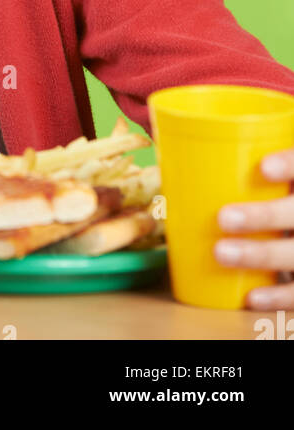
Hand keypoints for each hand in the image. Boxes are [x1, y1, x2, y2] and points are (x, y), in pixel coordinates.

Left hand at [214, 147, 293, 308]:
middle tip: (223, 217)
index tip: (263, 167)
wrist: (293, 233)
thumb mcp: (264, 185)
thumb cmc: (269, 202)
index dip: (289, 165)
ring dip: (259, 254)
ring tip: (220, 252)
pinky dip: (277, 297)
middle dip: (263, 216)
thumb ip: (239, 173)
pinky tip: (251, 297)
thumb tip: (175, 160)